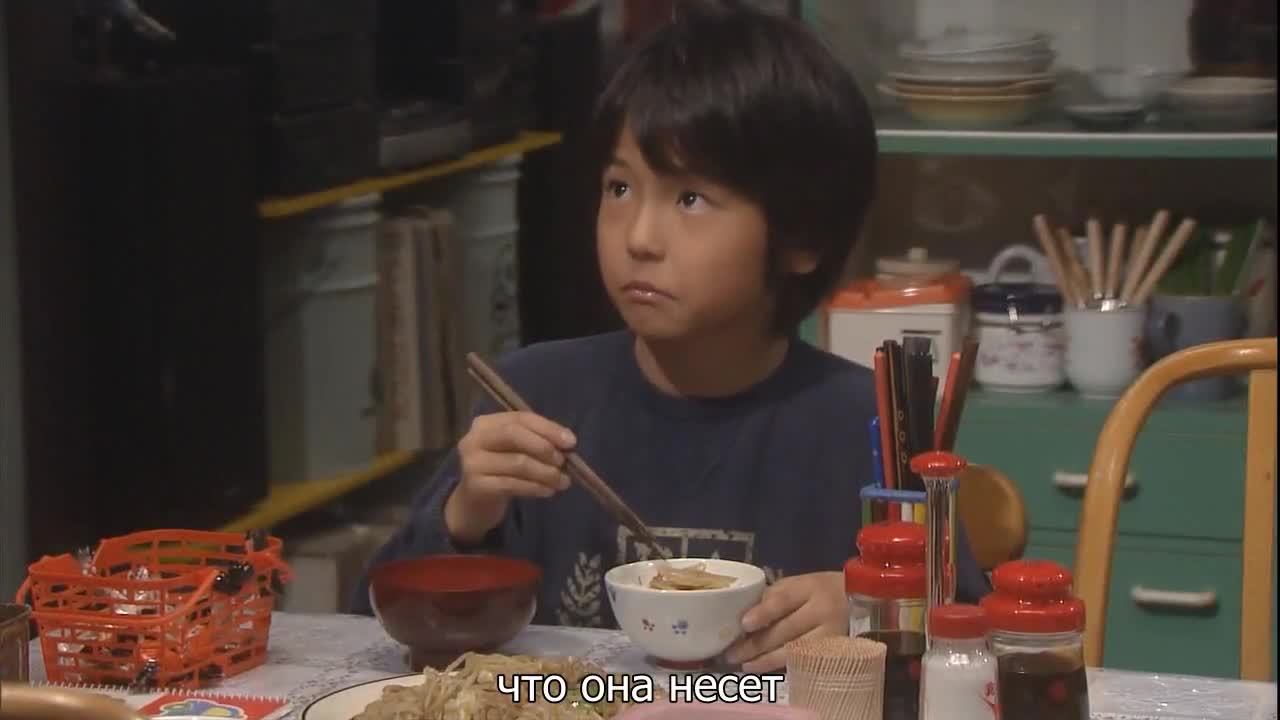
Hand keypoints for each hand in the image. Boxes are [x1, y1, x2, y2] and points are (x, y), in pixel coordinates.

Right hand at [444, 411, 576, 544]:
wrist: (473, 504)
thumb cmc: (500, 471)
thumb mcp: (514, 451)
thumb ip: (536, 441)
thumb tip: (568, 443)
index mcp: (486, 423)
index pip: (521, 418)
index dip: (548, 428)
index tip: (571, 442)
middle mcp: (474, 439)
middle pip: (514, 435)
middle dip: (544, 447)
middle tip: (563, 462)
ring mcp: (472, 463)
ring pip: (518, 462)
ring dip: (546, 472)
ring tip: (563, 481)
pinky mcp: (477, 486)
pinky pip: (513, 484)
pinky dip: (535, 487)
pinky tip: (549, 491)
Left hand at [724, 571, 846, 672]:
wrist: (863, 601)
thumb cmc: (822, 591)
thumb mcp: (801, 584)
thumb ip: (775, 596)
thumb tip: (744, 613)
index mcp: (810, 588)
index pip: (784, 601)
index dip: (763, 613)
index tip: (744, 624)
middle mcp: (822, 611)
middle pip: (786, 630)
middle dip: (756, 644)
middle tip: (732, 653)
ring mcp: (831, 635)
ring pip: (795, 651)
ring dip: (766, 660)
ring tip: (744, 665)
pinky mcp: (835, 653)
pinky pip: (804, 662)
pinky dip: (782, 666)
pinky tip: (765, 668)